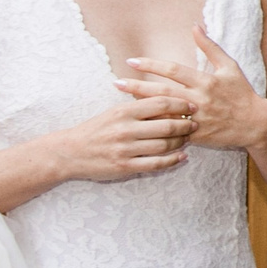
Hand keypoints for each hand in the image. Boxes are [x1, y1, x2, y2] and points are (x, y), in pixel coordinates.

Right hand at [45, 91, 198, 181]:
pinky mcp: (125, 167)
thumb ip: (139, 107)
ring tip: (188, 138)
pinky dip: (172, 160)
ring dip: (181, 142)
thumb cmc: (96, 129)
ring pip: (164, 145)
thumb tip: (169, 100)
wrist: (70, 152)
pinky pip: (156, 164)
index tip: (192, 106)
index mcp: (124, 111)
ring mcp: (126, 149)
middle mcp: (126, 129)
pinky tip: (182, 156)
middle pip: (166, 125)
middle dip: (185, 124)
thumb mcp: (115, 112)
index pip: (160, 103)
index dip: (181, 104)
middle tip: (196, 124)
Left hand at [119, 27, 266, 152]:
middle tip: (117, 82)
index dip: (151, 65)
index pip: (173, 70)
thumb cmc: (242, 92)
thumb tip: (195, 27)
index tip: (132, 61)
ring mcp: (197, 118)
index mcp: (206, 81)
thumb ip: (210, 47)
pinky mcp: (197, 134)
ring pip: (164, 112)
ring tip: (123, 100)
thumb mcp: (230, 66)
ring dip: (142, 106)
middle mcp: (200, 99)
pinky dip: (157, 126)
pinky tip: (141, 122)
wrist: (255, 123)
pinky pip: (172, 130)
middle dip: (138, 86)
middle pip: (162, 91)